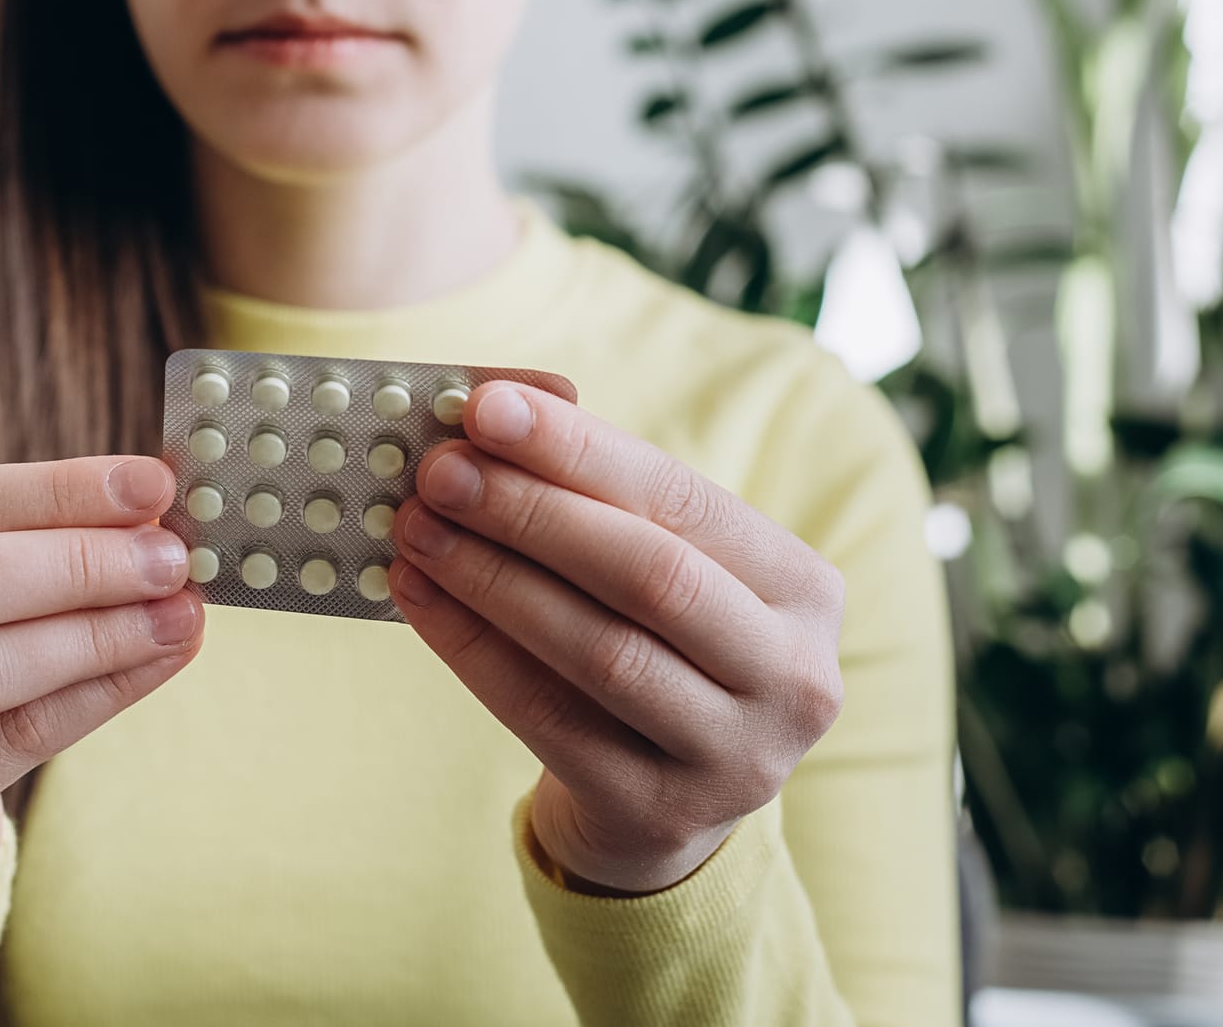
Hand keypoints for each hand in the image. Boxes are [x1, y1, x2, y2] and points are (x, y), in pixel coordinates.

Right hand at [0, 456, 202, 941]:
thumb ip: (23, 548)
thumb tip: (152, 504)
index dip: (54, 491)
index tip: (153, 483)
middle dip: (74, 562)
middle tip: (171, 555)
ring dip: (96, 633)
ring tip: (181, 612)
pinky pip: (11, 740)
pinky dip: (99, 693)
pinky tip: (159, 662)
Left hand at [388, 382, 844, 895]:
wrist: (661, 803)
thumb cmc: (653, 645)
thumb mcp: (660, 567)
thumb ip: (599, 495)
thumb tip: (493, 413)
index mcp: (805, 590)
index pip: (682, 500)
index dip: (579, 450)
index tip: (485, 408)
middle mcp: (794, 676)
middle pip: (649, 575)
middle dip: (532, 512)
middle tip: (440, 472)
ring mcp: (735, 756)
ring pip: (600, 651)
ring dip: (493, 579)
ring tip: (418, 529)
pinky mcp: (660, 813)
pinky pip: (548, 718)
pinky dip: (473, 649)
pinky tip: (417, 598)